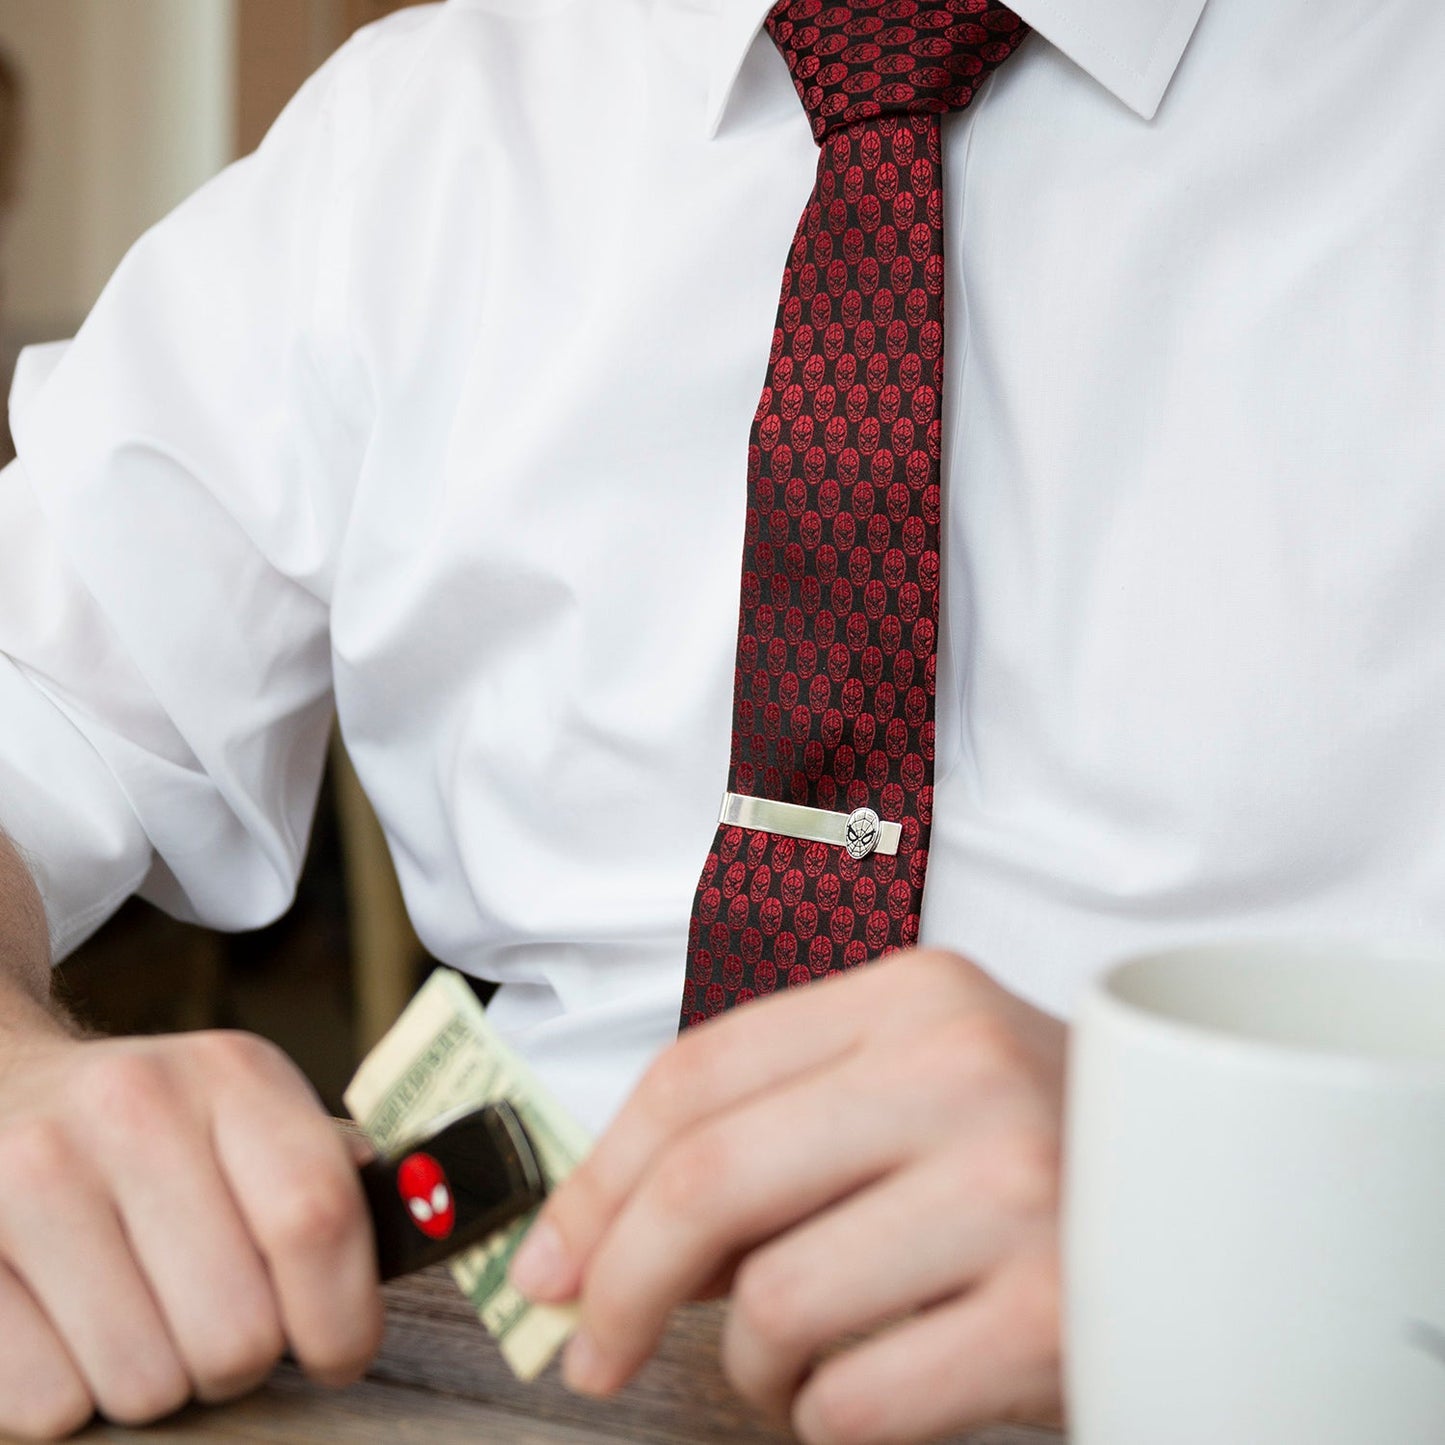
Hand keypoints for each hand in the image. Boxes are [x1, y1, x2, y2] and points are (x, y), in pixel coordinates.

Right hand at [0, 1026, 382, 1438]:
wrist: (2, 1086)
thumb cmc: (154, 1124)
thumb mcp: (248, 1108)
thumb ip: (329, 1168)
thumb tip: (426, 1221)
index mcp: (231, 1075)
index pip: (316, 1219)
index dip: (343, 1318)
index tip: (339, 1354)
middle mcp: (132, 1109)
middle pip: (237, 1330)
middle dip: (243, 1359)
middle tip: (220, 1325)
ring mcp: (31, 1176)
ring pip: (145, 1384)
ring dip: (157, 1382)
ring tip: (146, 1318)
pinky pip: (46, 1405)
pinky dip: (70, 1397)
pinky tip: (73, 1327)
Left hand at [509, 949, 1066, 1443]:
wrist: (1216, 1199)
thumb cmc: (1034, 1147)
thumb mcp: (911, 1091)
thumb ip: (776, 1134)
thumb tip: (607, 1241)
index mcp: (910, 996)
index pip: (697, 1075)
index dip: (597, 1177)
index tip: (552, 1261)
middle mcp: (959, 1070)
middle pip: (709, 1178)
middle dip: (620, 1282)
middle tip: (592, 1348)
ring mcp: (1012, 1187)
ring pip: (777, 1306)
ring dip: (758, 1362)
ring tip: (803, 1355)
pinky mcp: (1050, 1313)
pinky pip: (855, 1399)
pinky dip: (831, 1414)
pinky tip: (877, 1383)